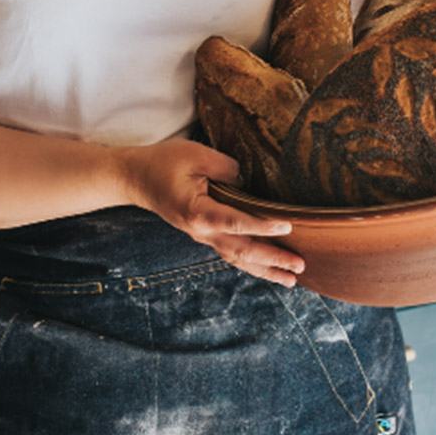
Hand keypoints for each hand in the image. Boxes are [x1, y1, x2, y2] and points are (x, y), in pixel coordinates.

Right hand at [117, 139, 305, 286]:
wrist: (135, 178)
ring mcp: (202, 236)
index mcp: (198, 212)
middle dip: (273, 259)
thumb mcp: (194, 154)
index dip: (263, 225)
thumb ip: (224, 166)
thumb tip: (248, 180)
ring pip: (238, 259)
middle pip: (242, 251)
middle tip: (300, 265)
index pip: (237, 222)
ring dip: (266, 270)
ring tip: (291, 280)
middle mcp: (201, 231)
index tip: (288, 227)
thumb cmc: (162, 163)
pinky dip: (251, 264)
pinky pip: (231, 254)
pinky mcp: (204, 234)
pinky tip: (268, 270)